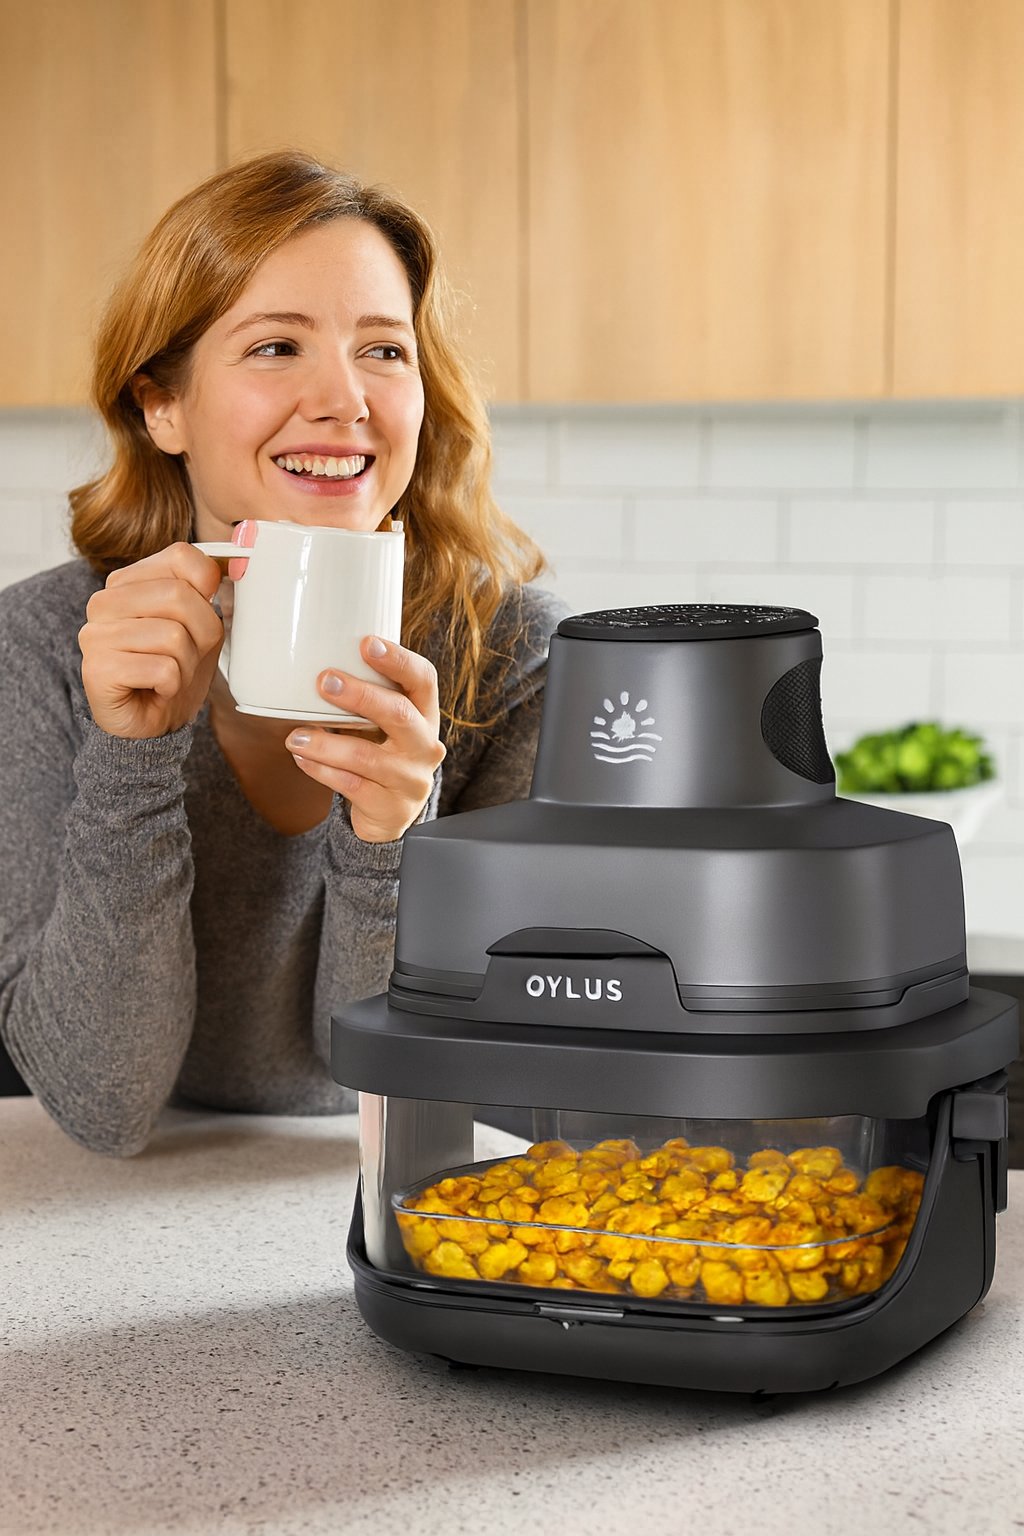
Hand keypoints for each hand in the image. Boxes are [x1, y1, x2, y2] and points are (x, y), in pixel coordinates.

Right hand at [79, 543, 225, 738]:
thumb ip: (207, 591)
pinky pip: (163, 669)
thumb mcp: (201, 625)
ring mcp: (95, 634)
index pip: (181, 556)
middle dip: (201, 634)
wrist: (151, 724)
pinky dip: (172, 685)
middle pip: (179, 595)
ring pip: (173, 636)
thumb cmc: (172, 671)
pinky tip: (157, 689)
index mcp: (127, 582)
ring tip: (169, 674)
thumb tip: (230, 565)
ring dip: (186, 664)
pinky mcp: (97, 669)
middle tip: (186, 656)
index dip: (207, 588)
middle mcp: (104, 602)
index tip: (203, 615)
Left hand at [284, 637, 445, 842]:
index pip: (423, 679)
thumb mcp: (384, 725)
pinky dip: (322, 770)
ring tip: (295, 736)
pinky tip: (302, 759)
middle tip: (324, 681)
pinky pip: (351, 786)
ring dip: (326, 744)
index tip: (367, 643)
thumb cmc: (381, 754)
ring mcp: (411, 779)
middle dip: (360, 695)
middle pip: (399, 714)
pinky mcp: (391, 807)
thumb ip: (366, 697)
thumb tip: (313, 659)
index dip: (398, 660)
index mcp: (425, 715)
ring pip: (367, 757)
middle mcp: (425, 745)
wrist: (392, 814)